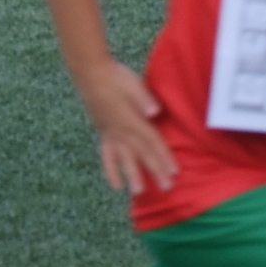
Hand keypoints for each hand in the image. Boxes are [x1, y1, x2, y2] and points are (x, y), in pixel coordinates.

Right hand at [83, 61, 176, 193]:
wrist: (91, 74)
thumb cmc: (116, 77)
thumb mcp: (132, 85)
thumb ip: (144, 100)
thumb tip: (155, 112)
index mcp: (132, 120)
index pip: (152, 142)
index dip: (163, 157)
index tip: (174, 172)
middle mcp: (121, 132)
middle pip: (142, 154)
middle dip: (155, 171)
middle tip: (166, 188)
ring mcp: (111, 135)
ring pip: (124, 159)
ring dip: (132, 176)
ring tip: (139, 192)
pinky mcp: (103, 134)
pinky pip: (107, 157)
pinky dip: (111, 171)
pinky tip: (115, 185)